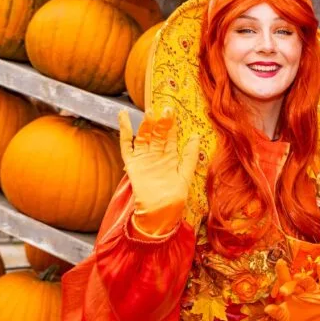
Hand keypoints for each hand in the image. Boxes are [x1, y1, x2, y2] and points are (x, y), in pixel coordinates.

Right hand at [119, 107, 199, 235]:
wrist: (159, 212)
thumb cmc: (175, 197)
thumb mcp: (185, 174)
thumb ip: (189, 156)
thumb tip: (196, 136)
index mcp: (170, 157)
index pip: (170, 136)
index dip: (171, 124)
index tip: (172, 110)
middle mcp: (156, 155)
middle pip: (157, 134)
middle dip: (160, 122)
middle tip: (164, 109)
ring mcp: (144, 158)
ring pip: (143, 136)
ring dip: (145, 124)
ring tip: (149, 112)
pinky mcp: (132, 164)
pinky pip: (126, 145)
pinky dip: (124, 131)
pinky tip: (123, 117)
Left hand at [264, 260, 319, 320]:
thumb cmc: (300, 320)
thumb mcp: (287, 318)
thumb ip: (277, 313)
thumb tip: (266, 309)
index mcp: (291, 293)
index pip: (284, 282)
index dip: (281, 273)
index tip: (279, 263)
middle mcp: (301, 289)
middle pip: (295, 283)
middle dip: (289, 285)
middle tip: (283, 290)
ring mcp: (312, 290)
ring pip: (308, 281)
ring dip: (303, 278)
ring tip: (297, 277)